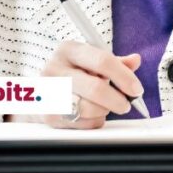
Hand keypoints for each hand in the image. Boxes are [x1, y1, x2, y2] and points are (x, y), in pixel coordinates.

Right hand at [25, 42, 142, 129]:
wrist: (36, 93)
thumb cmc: (72, 74)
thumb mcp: (91, 61)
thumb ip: (115, 62)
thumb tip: (135, 60)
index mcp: (69, 49)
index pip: (102, 60)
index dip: (124, 76)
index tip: (136, 89)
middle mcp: (54, 68)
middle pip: (95, 87)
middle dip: (117, 99)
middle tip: (126, 105)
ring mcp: (47, 93)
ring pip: (88, 108)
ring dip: (104, 111)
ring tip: (106, 107)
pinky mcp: (47, 115)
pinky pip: (80, 123)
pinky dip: (93, 121)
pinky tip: (92, 115)